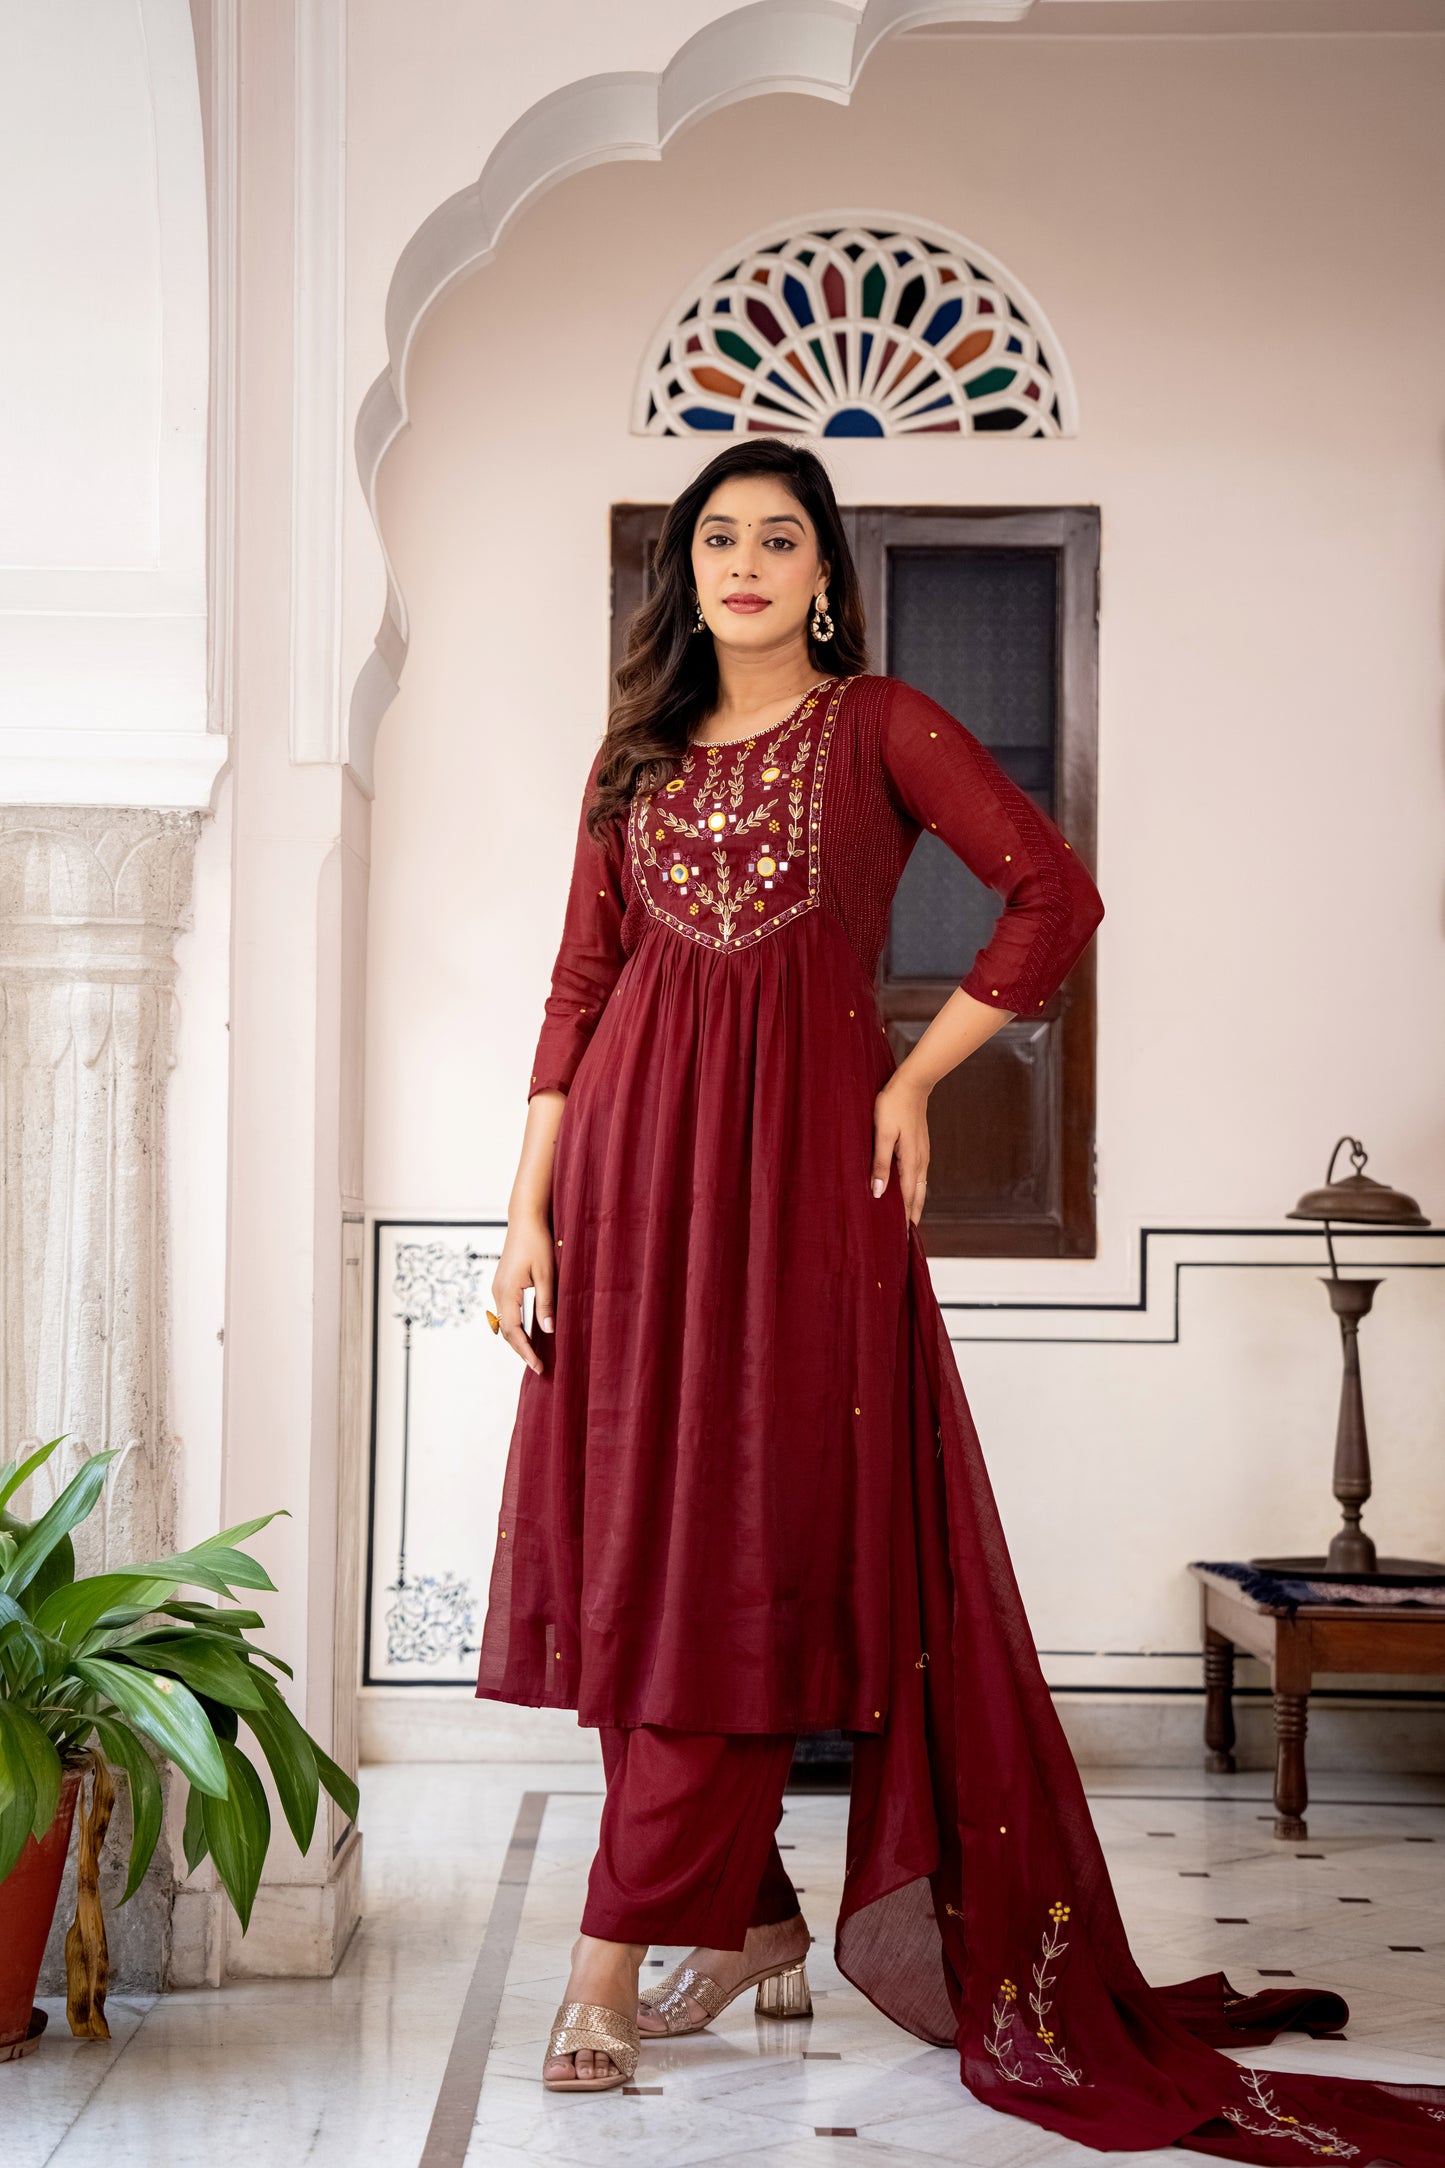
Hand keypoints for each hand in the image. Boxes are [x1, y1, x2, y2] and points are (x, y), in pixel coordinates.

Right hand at [491, 1214, 554, 1373]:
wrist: (525, 1220)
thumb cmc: (537, 1243)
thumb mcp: (546, 1274)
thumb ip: (546, 1303)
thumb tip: (548, 1331)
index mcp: (507, 1292)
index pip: (514, 1331)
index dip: (526, 1351)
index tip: (538, 1366)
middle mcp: (497, 1293)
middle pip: (506, 1331)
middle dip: (521, 1350)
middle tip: (539, 1367)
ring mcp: (498, 1288)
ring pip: (505, 1323)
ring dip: (518, 1340)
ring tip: (534, 1355)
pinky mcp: (502, 1285)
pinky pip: (507, 1312)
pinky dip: (516, 1327)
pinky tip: (529, 1333)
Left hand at [872, 1075, 929, 1225]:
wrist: (912, 1084)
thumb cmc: (892, 1106)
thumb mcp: (882, 1134)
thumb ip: (880, 1163)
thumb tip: (878, 1193)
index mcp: (911, 1163)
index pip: (907, 1200)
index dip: (904, 1221)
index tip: (900, 1240)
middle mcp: (920, 1163)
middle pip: (918, 1199)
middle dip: (912, 1218)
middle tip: (906, 1240)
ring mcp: (923, 1155)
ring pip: (920, 1189)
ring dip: (915, 1206)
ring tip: (908, 1222)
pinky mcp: (920, 1148)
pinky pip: (919, 1177)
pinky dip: (915, 1191)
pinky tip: (909, 1192)